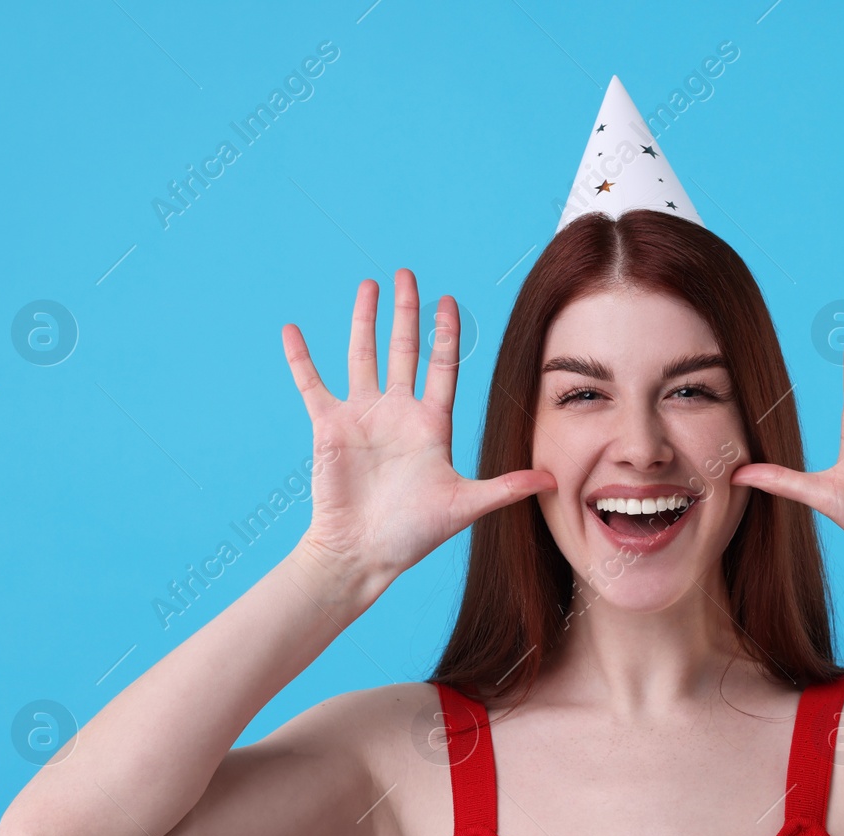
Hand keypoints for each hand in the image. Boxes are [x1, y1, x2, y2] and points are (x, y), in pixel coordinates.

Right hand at [281, 271, 555, 581]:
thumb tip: (552, 479)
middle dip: (407, 312)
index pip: (442, 367)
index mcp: (431, 425)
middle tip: (407, 274)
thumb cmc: (413, 534)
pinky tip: (291, 329)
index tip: (448, 300)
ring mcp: (362, 416)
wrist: (363, 553)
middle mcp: (398, 412)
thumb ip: (506, 487)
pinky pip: (311, 384)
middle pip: (405, 350)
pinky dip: (301, 358)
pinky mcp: (328, 426)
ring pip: (363, 355)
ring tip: (368, 285)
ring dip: (364, 320)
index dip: (446, 334)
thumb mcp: (465, 505)